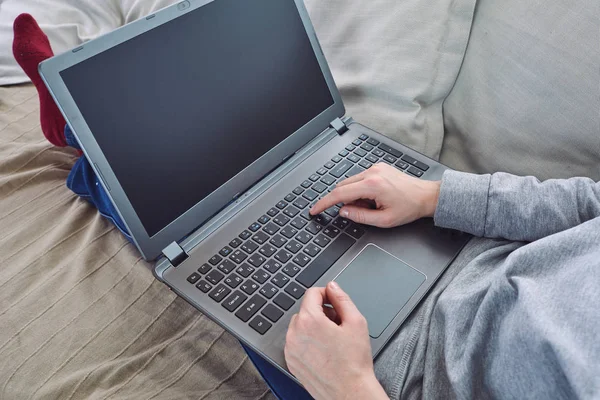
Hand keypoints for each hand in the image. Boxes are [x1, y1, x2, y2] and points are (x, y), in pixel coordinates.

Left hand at [284, 282, 388, 399]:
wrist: (349, 393)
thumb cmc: (354, 363)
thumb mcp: (356, 322)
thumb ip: (342, 299)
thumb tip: (332, 287)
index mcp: (309, 321)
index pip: (312, 293)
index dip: (326, 294)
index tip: (334, 302)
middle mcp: (294, 334)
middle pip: (305, 310)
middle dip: (321, 312)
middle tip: (338, 324)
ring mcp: (290, 349)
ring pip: (299, 326)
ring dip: (313, 326)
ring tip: (332, 339)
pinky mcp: (290, 361)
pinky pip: (296, 342)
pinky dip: (307, 341)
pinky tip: (323, 351)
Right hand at [311, 163, 440, 227]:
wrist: (426, 196)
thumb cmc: (409, 208)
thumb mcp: (384, 220)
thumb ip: (360, 216)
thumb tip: (343, 212)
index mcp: (372, 185)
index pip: (339, 194)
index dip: (324, 203)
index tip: (315, 209)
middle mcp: (372, 172)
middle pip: (343, 187)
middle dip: (344, 201)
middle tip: (358, 212)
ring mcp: (375, 168)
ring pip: (351, 182)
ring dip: (353, 196)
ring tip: (372, 206)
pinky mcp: (378, 167)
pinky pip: (360, 179)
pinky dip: (360, 190)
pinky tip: (374, 198)